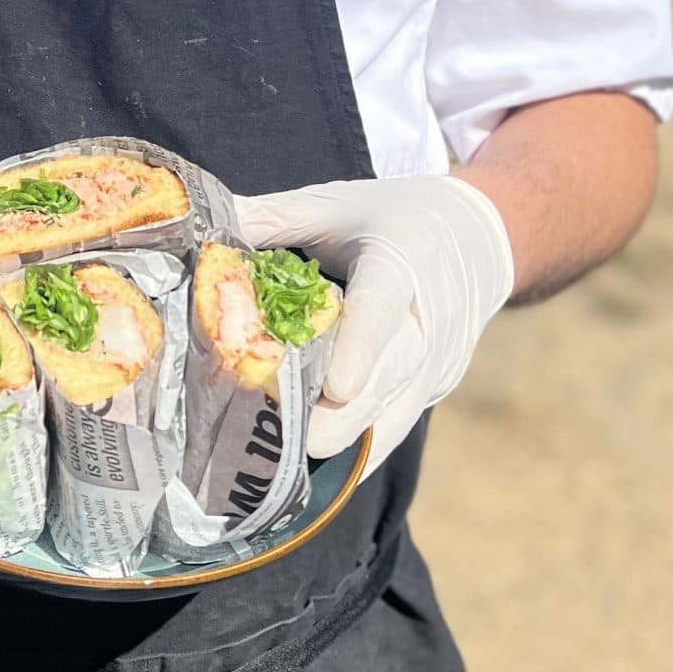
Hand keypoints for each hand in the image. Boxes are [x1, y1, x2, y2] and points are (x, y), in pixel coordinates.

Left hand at [233, 176, 513, 468]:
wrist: (477, 236)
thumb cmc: (390, 216)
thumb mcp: (332, 203)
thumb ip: (269, 219)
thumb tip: (194, 234)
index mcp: (401, 260)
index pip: (383, 308)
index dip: (361, 349)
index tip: (337, 389)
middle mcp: (430, 317)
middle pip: (391, 375)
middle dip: (346, 416)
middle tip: (297, 444)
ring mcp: (439, 360)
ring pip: (396, 410)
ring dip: (348, 438)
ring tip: (293, 462)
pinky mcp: (435, 387)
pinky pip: (397, 425)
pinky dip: (361, 446)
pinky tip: (317, 468)